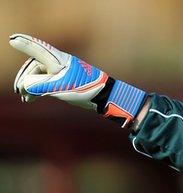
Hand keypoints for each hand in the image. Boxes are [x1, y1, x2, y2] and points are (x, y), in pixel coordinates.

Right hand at [9, 33, 146, 127]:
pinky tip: (31, 98)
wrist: (105, 96)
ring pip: (39, 75)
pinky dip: (37, 89)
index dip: (25, 44)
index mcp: (59, 60)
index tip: (14, 40)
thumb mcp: (60, 87)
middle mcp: (59, 63)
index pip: (38, 50)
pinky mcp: (65, 81)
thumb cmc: (86, 89)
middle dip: (25, 78)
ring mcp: (62, 72)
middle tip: (19, 92)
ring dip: (30, 86)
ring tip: (25, 98)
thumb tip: (25, 86)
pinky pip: (46, 82)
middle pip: (35, 66)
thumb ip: (40, 85)